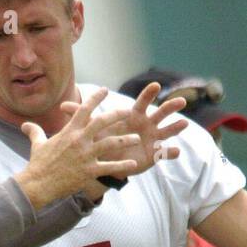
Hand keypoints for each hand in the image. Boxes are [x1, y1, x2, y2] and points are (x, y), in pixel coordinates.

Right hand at [15, 88, 140, 209]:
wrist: (37, 184)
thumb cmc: (38, 164)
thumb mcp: (37, 144)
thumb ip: (35, 132)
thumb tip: (25, 124)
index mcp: (69, 131)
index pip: (84, 109)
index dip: (96, 97)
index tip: (105, 90)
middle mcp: (79, 140)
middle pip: (102, 122)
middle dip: (117, 115)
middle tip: (129, 111)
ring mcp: (85, 156)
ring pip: (110, 144)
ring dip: (125, 140)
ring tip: (136, 138)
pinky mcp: (89, 171)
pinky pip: (109, 167)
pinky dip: (122, 166)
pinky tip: (133, 164)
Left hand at [65, 81, 188, 176]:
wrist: (110, 160)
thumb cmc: (105, 139)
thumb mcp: (93, 128)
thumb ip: (80, 116)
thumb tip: (61, 106)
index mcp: (134, 116)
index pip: (142, 102)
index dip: (148, 95)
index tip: (155, 86)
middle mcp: (147, 124)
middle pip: (160, 113)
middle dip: (170, 107)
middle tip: (181, 101)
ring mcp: (153, 139)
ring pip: (167, 131)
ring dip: (176, 127)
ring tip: (184, 124)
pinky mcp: (154, 154)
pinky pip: (164, 153)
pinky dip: (170, 152)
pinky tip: (177, 151)